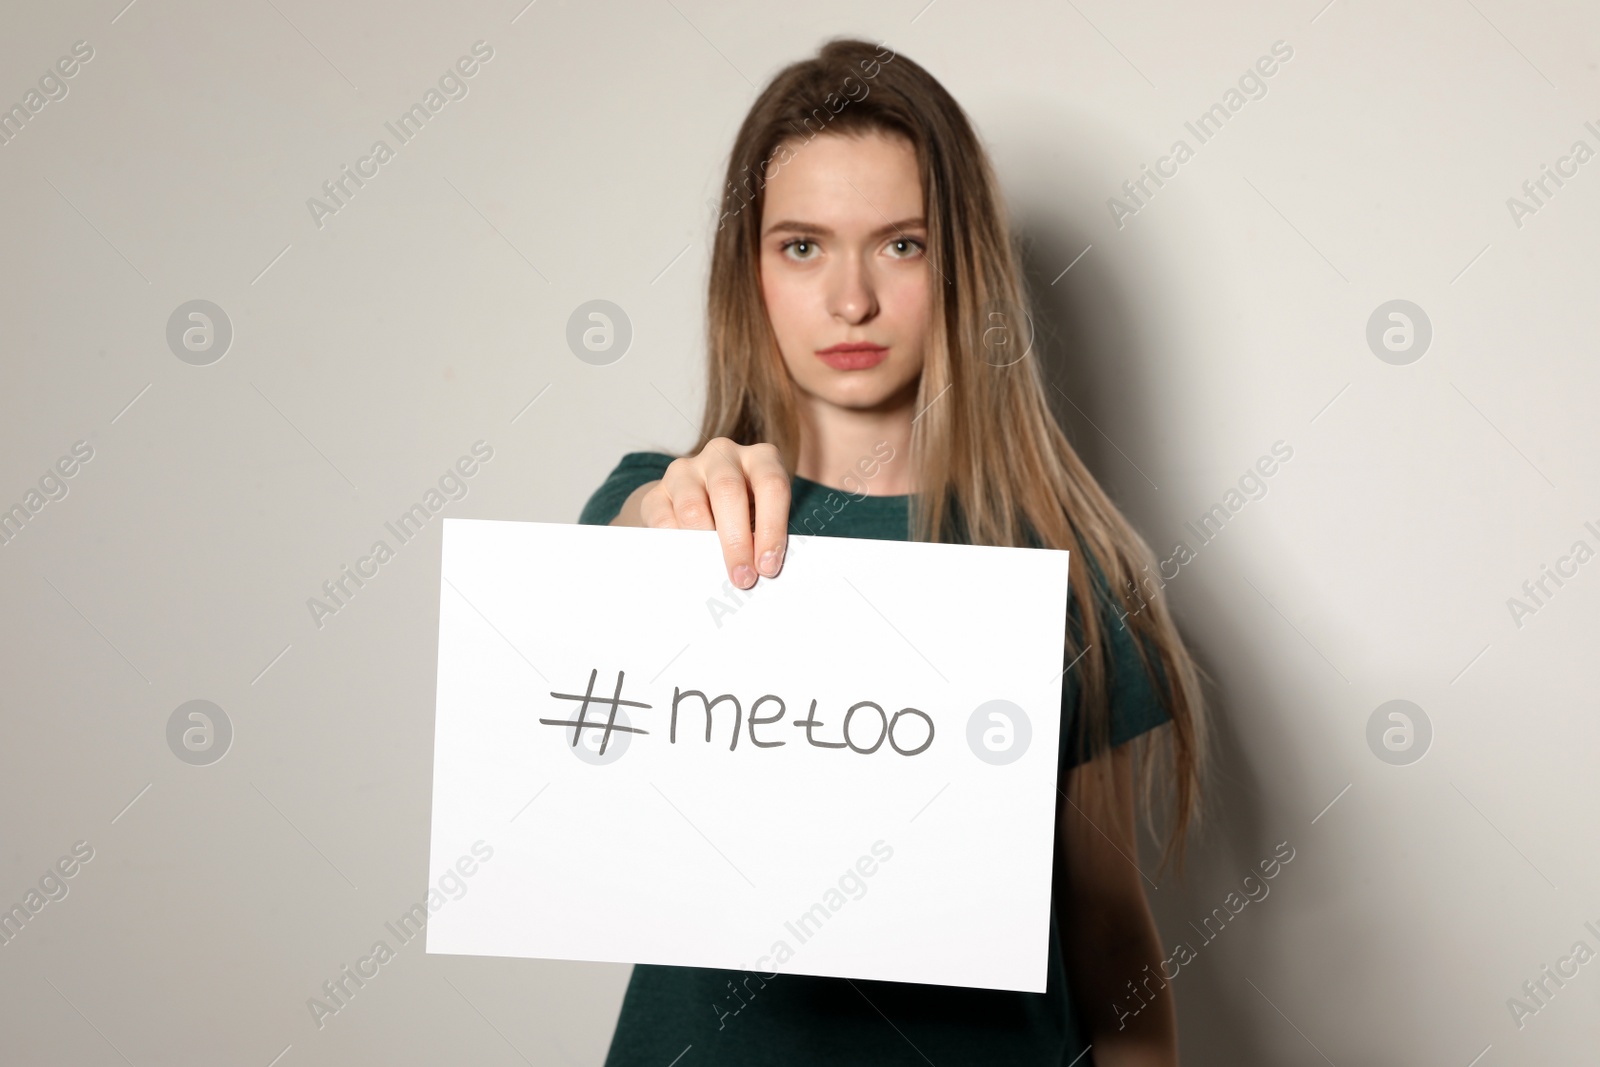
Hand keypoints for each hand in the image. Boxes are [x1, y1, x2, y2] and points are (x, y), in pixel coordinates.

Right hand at [615, 438, 790, 588]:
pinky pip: (663, 520)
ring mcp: (686, 470)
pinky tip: (687, 562)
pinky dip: (675, 545)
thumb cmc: (743, 512)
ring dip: (705, 546)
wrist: (698, 501)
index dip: (772, 528)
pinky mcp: (657, 492)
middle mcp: (723, 455)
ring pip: (693, 507)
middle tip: (742, 578)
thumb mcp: (763, 516)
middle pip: (728, 491)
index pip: (771, 485)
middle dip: (737, 542)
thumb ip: (764, 537)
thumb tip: (761, 570)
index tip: (768, 566)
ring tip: (713, 573)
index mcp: (759, 458)